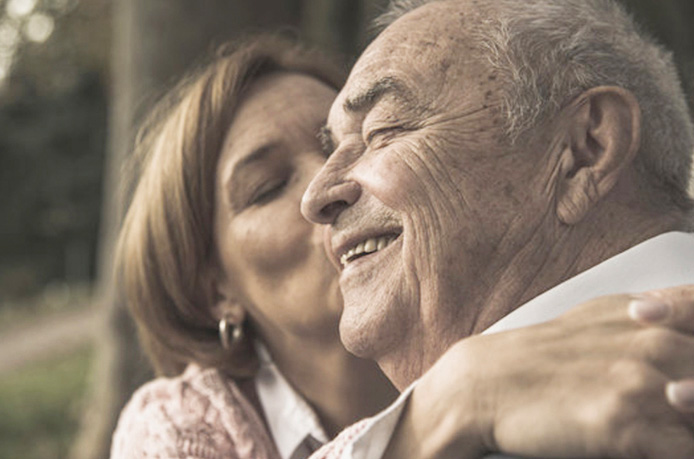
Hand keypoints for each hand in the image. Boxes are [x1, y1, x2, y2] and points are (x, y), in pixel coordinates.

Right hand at [386, 285, 693, 458]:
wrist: (485, 385)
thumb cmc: (539, 356)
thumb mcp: (597, 316)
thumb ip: (652, 310)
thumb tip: (683, 305)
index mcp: (644, 315)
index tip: (685, 370)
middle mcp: (649, 343)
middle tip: (674, 397)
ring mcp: (637, 384)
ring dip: (686, 420)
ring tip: (666, 421)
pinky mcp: (622, 428)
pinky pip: (683, 448)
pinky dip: (675, 447)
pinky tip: (651, 443)